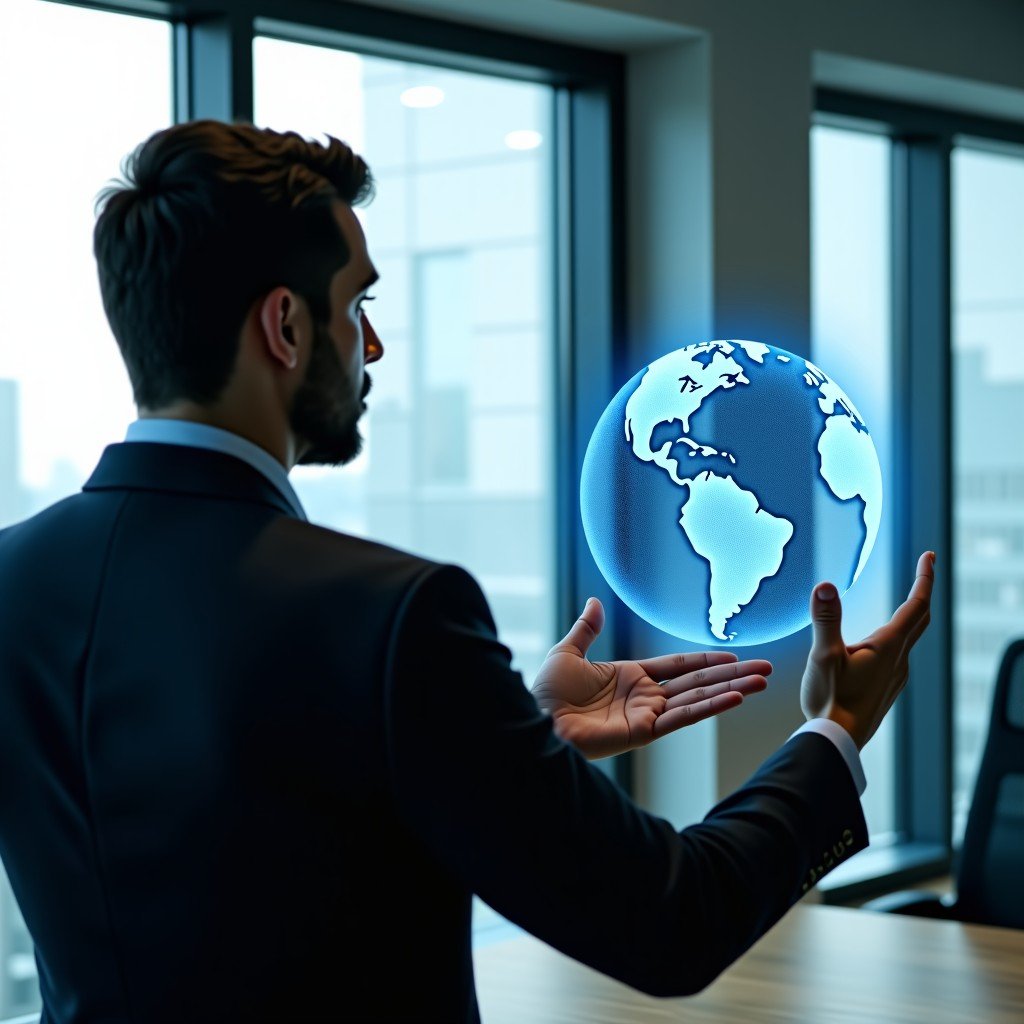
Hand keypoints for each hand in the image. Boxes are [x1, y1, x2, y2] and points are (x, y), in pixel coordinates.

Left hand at [531, 598, 770, 759]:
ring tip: (761, 682)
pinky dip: (709, 707)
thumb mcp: (569, 653)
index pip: (678, 666)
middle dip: (732, 675)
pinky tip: (734, 698)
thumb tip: (595, 602)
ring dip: (731, 690)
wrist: (535, 718)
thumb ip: (587, 629)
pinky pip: (682, 717)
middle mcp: (644, 697)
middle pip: (697, 683)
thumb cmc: (547, 692)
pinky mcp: (643, 731)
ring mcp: (647, 715)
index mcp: (630, 677)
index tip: (733, 656)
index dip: (706, 661)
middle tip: (766, 669)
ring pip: (697, 698)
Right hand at [801, 551, 935, 749]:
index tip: (929, 556)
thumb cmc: (830, 700)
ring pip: (910, 639)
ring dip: (910, 616)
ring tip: (904, 603)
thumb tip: (826, 586)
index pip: (916, 605)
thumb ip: (826, 619)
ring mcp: (894, 677)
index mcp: (888, 647)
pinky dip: (897, 638)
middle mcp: (898, 660)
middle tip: (924, 570)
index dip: (924, 578)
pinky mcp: (884, 689)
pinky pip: (898, 656)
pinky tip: (878, 646)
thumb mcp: (823, 655)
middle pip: (920, 620)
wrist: (837, 741)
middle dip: (923, 592)